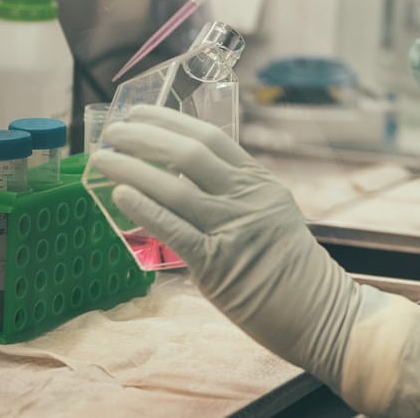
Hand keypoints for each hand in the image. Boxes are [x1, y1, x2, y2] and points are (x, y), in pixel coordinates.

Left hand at [92, 106, 361, 388]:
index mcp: (260, 181)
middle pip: (191, 154)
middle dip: (146, 137)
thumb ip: (233, 194)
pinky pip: (176, 230)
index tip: (139, 111)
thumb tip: (179, 178)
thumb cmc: (287, 264)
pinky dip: (146, 209)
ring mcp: (234, 228)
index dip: (171, 121)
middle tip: (113, 132)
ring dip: (134, 169)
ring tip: (104, 160)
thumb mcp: (270, 212)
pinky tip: (121, 195)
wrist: (315, 307)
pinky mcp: (218, 263)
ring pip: (177, 188)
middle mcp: (249, 197)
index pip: (212, 138)